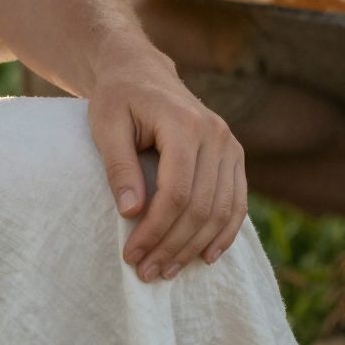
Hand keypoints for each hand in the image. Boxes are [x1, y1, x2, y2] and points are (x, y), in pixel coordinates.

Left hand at [84, 57, 248, 278]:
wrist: (142, 72)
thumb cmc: (118, 98)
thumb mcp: (106, 125)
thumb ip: (119, 167)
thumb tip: (131, 212)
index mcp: (185, 124)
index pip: (177, 192)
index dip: (155, 230)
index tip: (132, 255)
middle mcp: (216, 134)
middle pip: (201, 206)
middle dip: (172, 245)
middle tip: (146, 272)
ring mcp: (230, 144)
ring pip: (221, 210)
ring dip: (195, 246)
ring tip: (167, 270)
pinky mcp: (234, 155)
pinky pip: (238, 202)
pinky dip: (225, 233)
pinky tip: (206, 256)